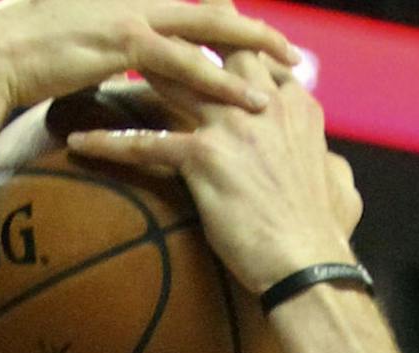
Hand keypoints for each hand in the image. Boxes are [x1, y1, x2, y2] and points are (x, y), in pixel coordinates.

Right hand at [0, 0, 293, 118]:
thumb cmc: (21, 56)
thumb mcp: (72, 47)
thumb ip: (105, 55)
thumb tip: (118, 73)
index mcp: (128, 2)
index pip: (190, 10)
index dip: (227, 24)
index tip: (259, 42)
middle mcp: (135, 1)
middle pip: (211, 12)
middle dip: (254, 33)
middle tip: (293, 52)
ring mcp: (130, 16)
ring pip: (209, 32)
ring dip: (253, 51)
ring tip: (290, 69)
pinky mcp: (121, 41)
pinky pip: (184, 63)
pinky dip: (220, 80)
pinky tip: (249, 99)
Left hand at [64, 53, 360, 291]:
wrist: (309, 262)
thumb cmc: (325, 232)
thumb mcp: (339, 182)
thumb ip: (329, 160)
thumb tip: (332, 164)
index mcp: (294, 105)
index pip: (258, 58)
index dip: (233, 42)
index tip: (210, 30)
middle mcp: (264, 105)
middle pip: (217, 49)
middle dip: (188, 28)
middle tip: (154, 20)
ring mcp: (234, 126)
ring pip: (175, 79)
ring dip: (139, 65)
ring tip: (107, 56)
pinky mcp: (206, 158)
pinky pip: (146, 144)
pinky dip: (109, 143)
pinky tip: (78, 141)